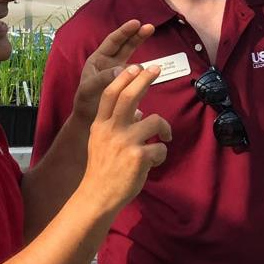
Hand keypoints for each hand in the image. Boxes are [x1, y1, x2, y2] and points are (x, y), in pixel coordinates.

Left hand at [71, 20, 154, 123]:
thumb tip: (124, 69)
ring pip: (134, 62)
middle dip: (138, 37)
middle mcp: (110, 64)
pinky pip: (137, 78)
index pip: (113, 41)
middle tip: (150, 27)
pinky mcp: (127, 85)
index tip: (136, 23)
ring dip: (144, 61)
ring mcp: (119, 74)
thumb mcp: (89, 88)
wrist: (87, 120)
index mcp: (98, 60)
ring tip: (155, 64)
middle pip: (126, 47)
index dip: (124, 32)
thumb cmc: (84, 102)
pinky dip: (144, 76)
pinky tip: (151, 76)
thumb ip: (103, 78)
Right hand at [77, 64, 171, 217]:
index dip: (123, 78)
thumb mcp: (101, 142)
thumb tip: (138, 111)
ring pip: (154, 121)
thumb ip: (116, 126)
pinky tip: (153, 163)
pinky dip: (161, 154)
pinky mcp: (139, 157)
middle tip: (156, 69)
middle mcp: (111, 130)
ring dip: (164, 128)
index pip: (110, 94)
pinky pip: (160, 148)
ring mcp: (125, 143)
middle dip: (144, 79)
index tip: (136, 67)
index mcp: (100, 125)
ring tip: (165, 138)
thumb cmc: (102, 169)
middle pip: (129, 97)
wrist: (98, 196)